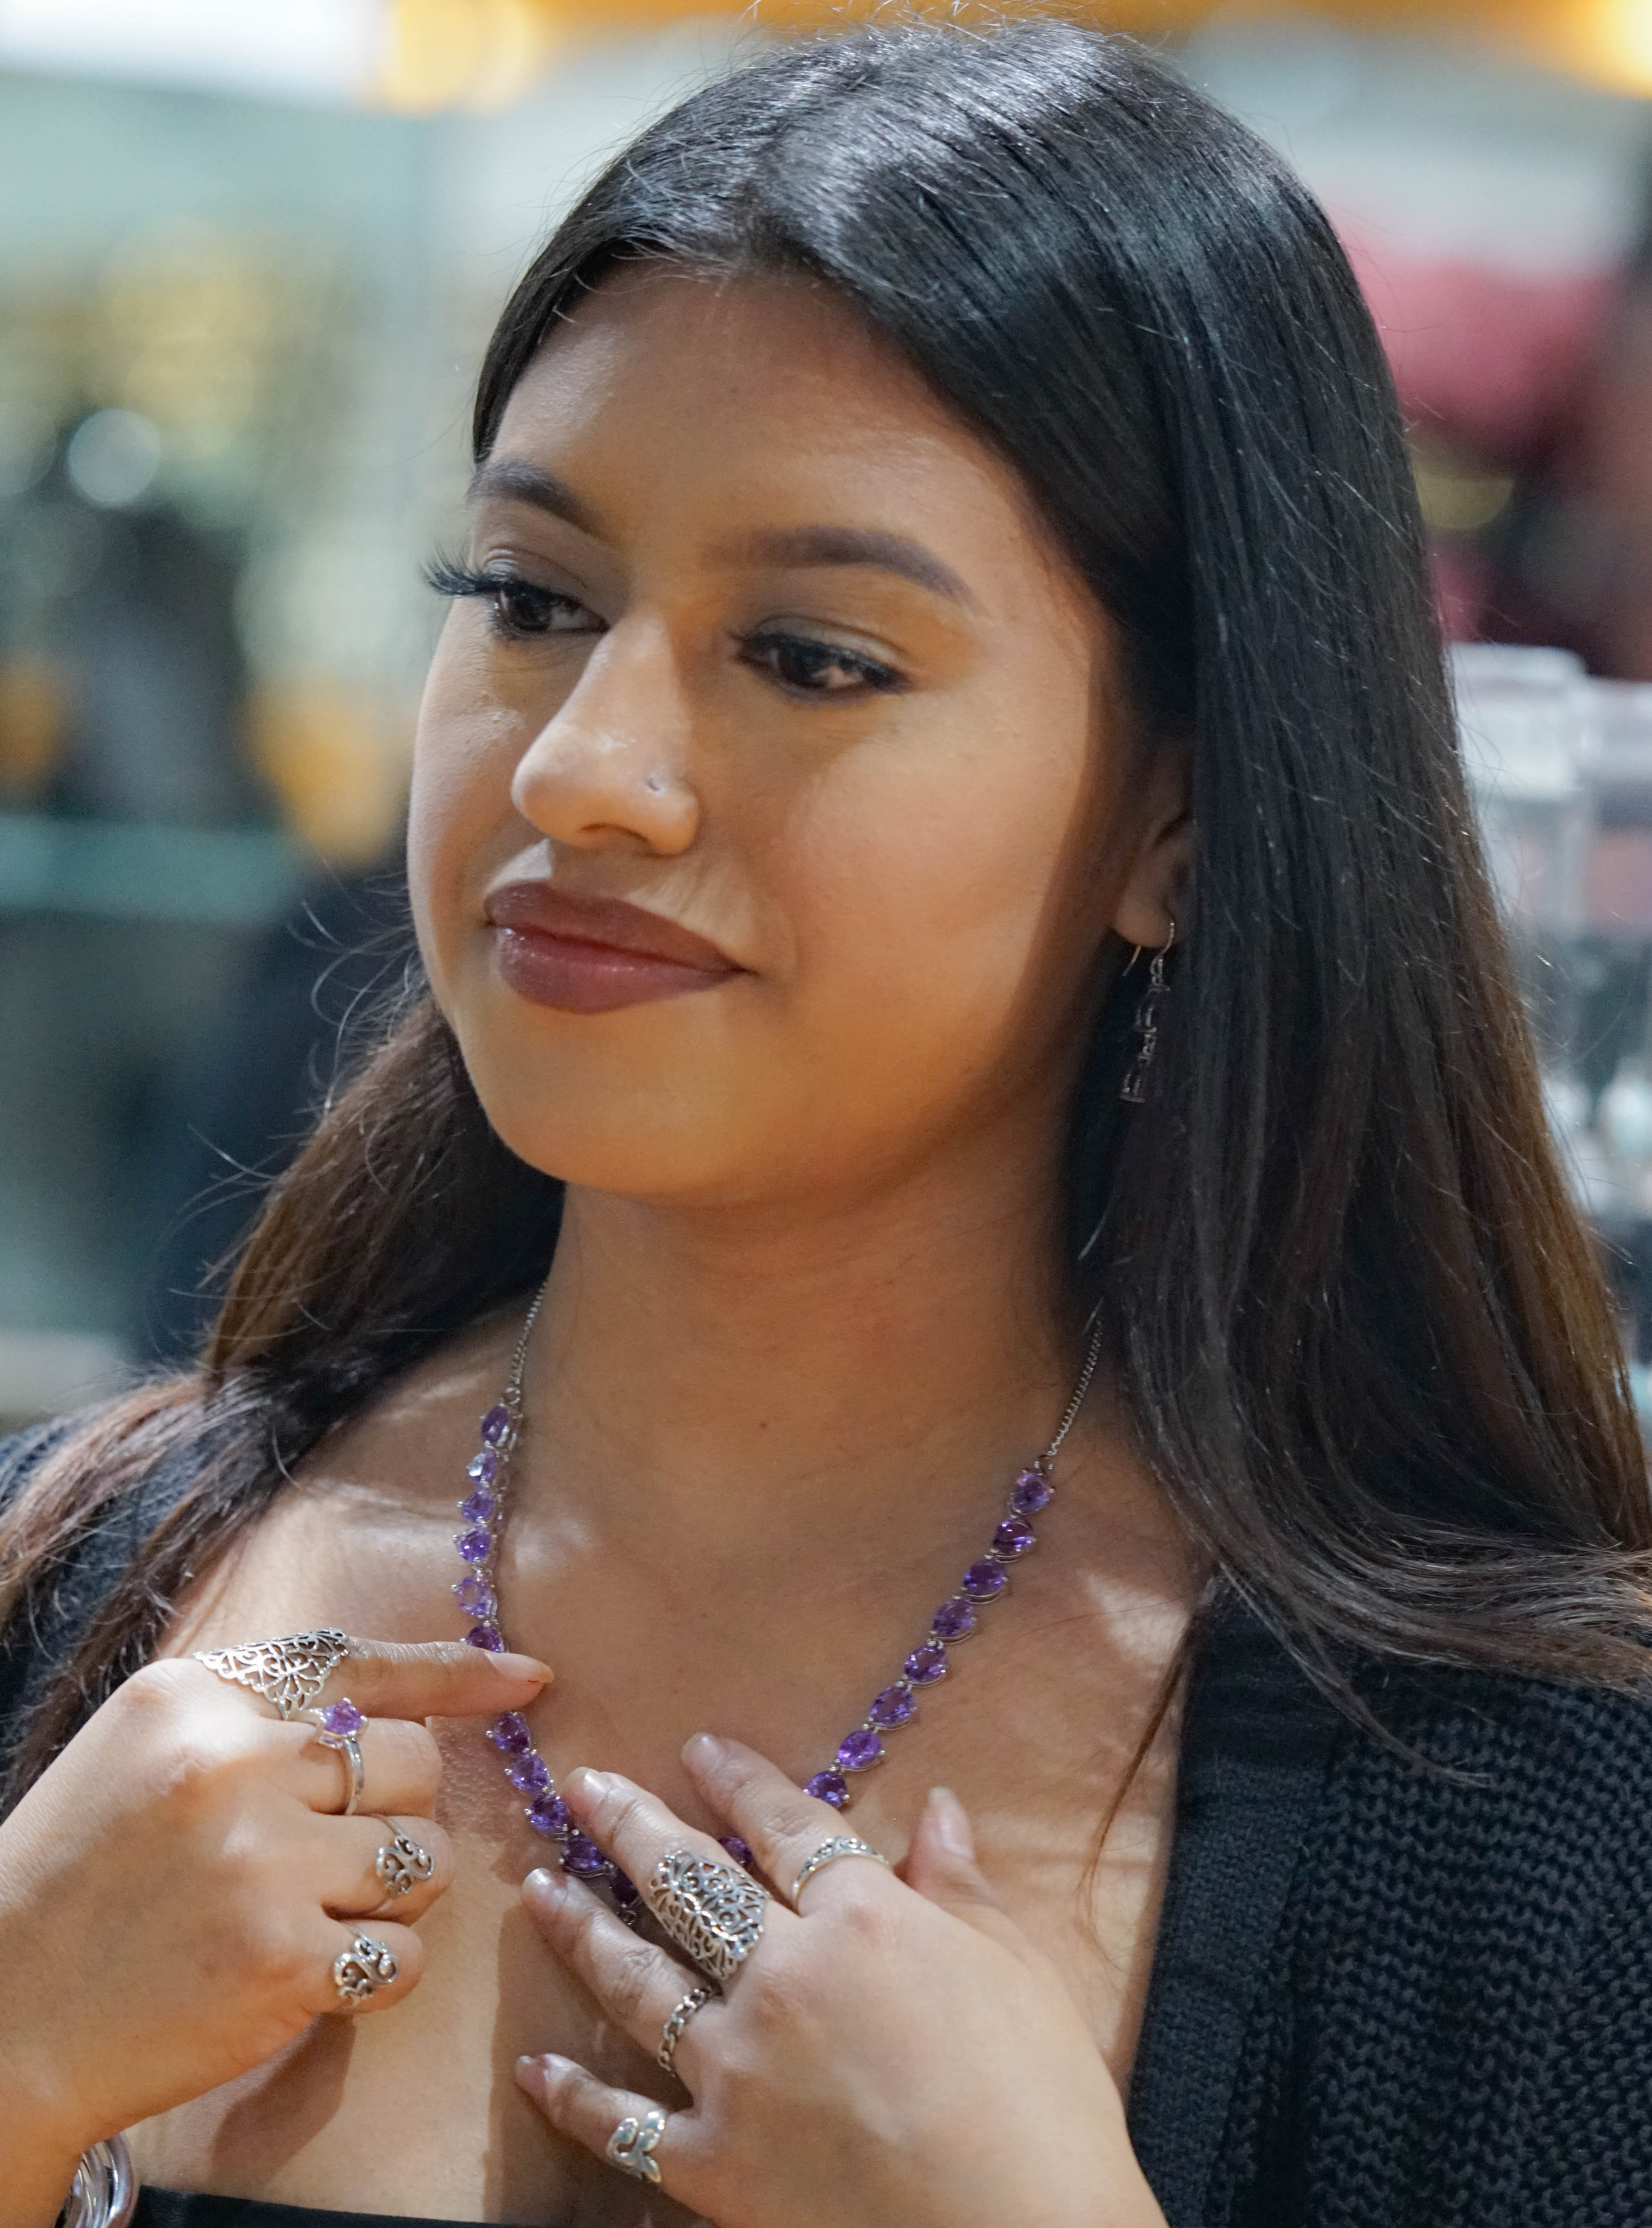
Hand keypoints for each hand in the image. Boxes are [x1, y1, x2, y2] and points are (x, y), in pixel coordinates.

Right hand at [0, 1634, 547, 2215]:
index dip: (458, 1672)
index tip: (529, 1680)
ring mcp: (260, 1866)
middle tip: (330, 1852)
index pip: (358, 1664)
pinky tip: (312, 1971)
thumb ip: (264, 1714)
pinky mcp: (283, 1963)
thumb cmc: (85, 1874)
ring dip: (393, 1890)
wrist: (1, 2012)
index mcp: (198, 1699)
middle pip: (410, 1764)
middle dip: (395, 1810)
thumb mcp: (151, 1748)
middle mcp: (234, 1766)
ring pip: (423, 1856)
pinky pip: (404, 1951)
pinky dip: (377, 1967)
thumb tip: (410, 1704)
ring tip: (314, 1910)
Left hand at [516, 1738, 1168, 2227]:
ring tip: (541, 1889)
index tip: (700, 1749)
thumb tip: (938, 1805)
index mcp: (861, 1918)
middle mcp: (782, 1977)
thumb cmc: (1042, 2103)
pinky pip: (623, 2123)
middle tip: (583, 1787)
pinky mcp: (713, 2164)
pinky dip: (573, 2096)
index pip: (783, 1825)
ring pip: (637, 1982)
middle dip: (629, 1826)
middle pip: (689, 1884)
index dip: (738, 1781)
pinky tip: (536, 2067)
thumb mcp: (1018, 1970)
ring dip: (582, 1930)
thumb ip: (961, 1885)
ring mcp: (737, 2071)